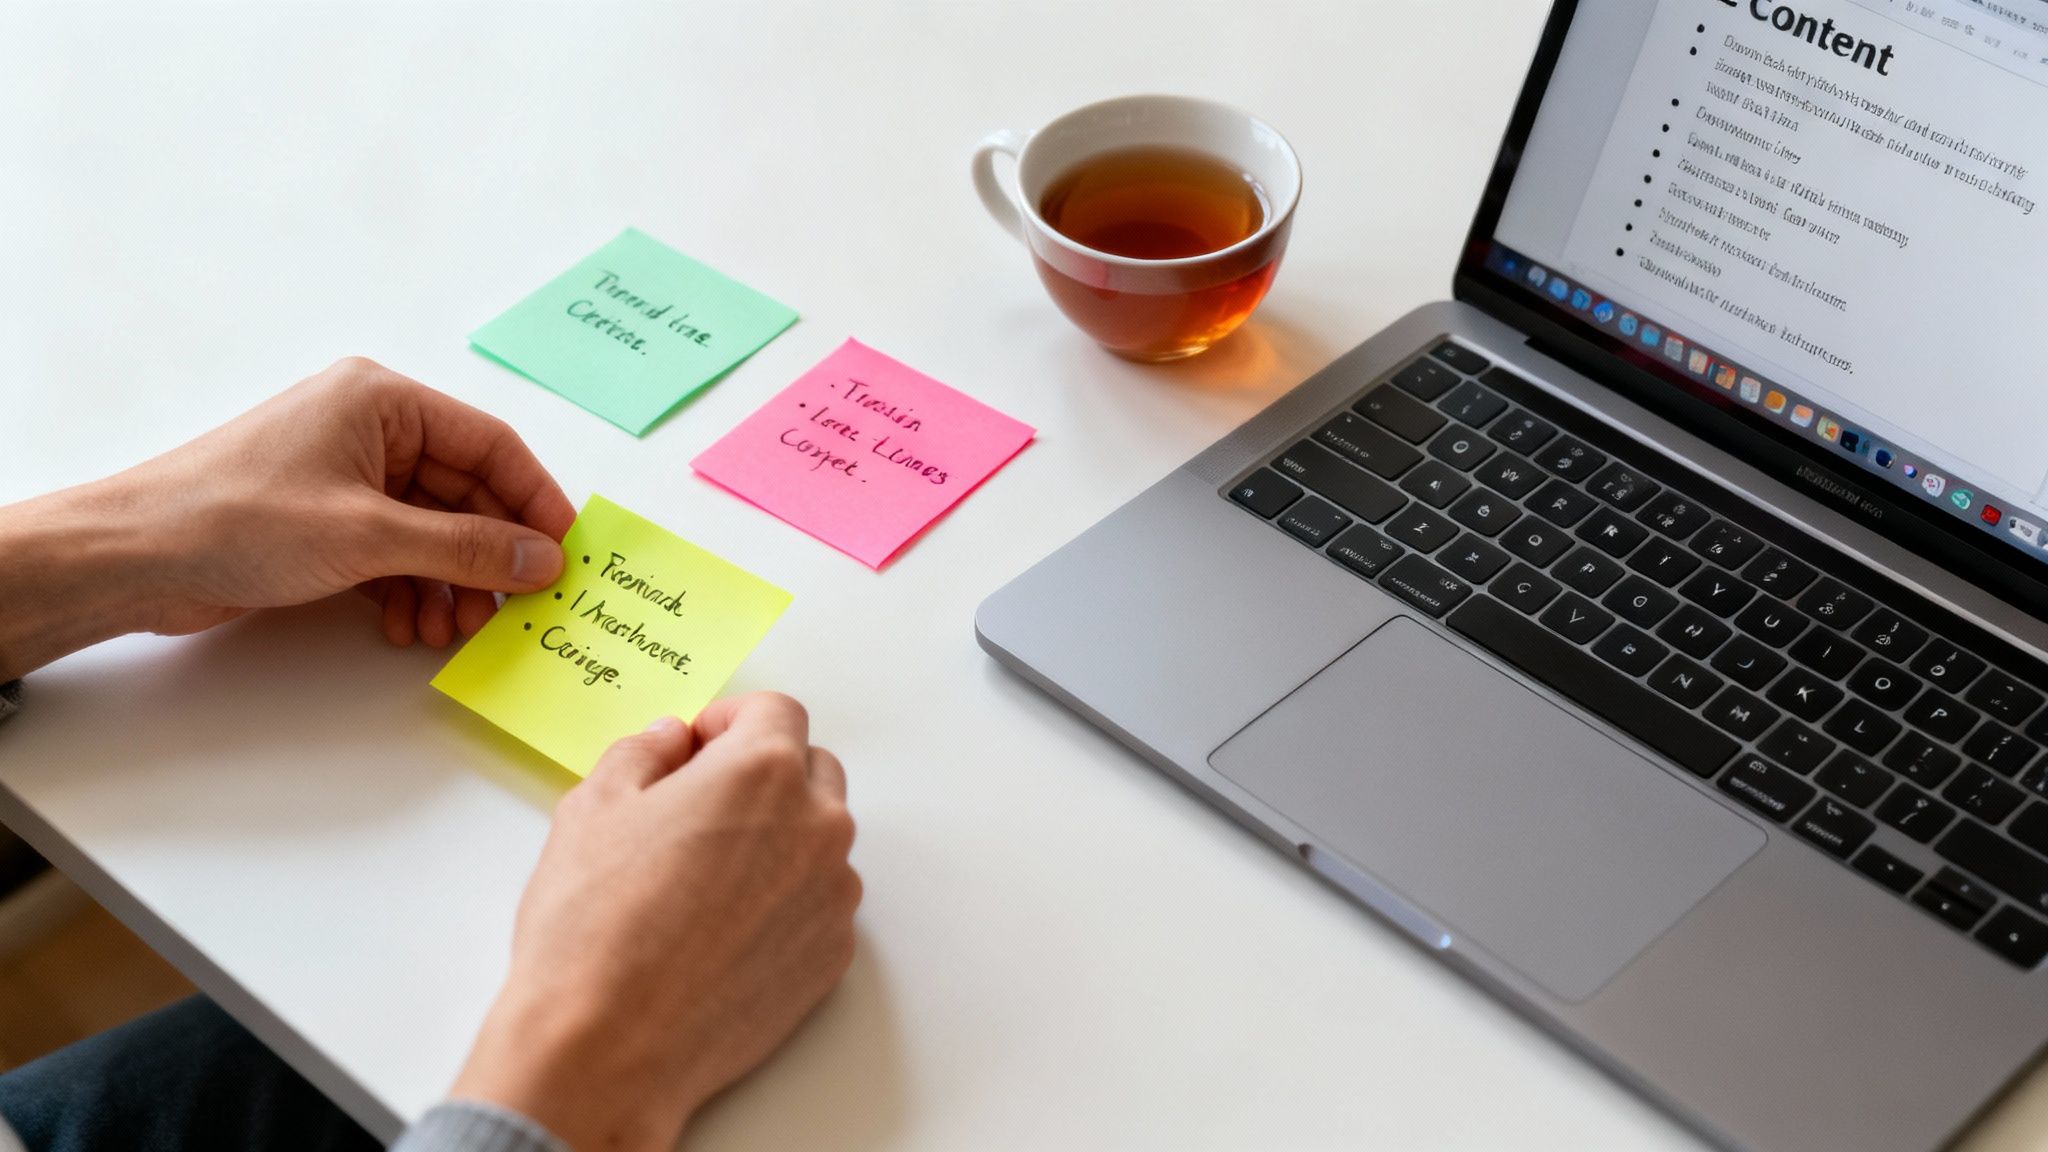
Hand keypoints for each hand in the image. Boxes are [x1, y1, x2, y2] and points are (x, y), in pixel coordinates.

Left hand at [0, 357, 575, 678]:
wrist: (134, 557)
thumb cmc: (238, 519)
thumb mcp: (369, 535)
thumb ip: (467, 547)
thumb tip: (542, 560)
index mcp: (383, 401)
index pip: (491, 445)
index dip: (535, 500)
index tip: (566, 554)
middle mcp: (370, 429)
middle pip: (465, 493)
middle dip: (489, 556)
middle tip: (513, 609)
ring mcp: (346, 476)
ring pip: (433, 529)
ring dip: (451, 582)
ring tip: (452, 630)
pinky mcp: (325, 520)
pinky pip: (396, 551)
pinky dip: (412, 588)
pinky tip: (410, 626)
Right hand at [451, 693, 860, 1150]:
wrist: (610, 1046)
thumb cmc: (595, 928)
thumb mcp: (593, 808)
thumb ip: (642, 753)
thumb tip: (670, 741)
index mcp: (762, 772)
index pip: (775, 711)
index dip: (728, 722)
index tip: (697, 747)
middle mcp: (817, 826)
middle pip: (809, 769)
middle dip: (760, 773)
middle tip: (698, 807)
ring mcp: (833, 894)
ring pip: (818, 839)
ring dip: (777, 838)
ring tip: (705, 878)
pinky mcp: (833, 954)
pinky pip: (819, 902)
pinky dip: (785, 900)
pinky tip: (724, 929)